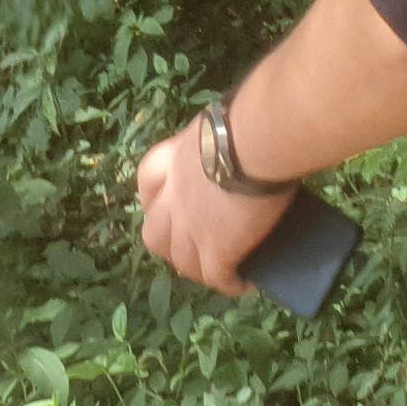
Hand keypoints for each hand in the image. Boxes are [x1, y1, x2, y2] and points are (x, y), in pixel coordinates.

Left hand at [135, 115, 290, 298]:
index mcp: (176, 158)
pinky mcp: (218, 250)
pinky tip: (243, 284)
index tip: (166, 203)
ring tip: (217, 271)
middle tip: (190, 245)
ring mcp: (191, 227)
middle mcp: (175, 195)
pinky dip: (228, 283)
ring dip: (195, 268)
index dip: (154, 197)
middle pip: (154, 232)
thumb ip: (224, 138)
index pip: (149, 179)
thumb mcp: (224, 124)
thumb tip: (249, 140)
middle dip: (167, 243)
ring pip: (180, 260)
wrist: (257, 141)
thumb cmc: (249, 121)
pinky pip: (217, 277)